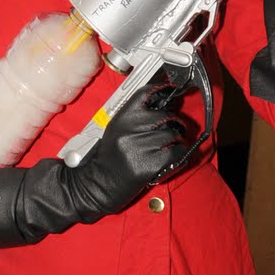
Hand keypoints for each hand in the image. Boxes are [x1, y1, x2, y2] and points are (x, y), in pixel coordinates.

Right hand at [17, 87, 185, 236]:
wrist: (95, 184)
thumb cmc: (107, 158)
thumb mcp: (116, 130)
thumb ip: (136, 117)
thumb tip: (163, 104)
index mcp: (121, 119)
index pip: (147, 94)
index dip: (163, 90)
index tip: (171, 91)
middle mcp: (130, 130)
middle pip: (167, 116)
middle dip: (174, 124)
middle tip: (170, 132)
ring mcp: (140, 148)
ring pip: (174, 135)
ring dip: (176, 141)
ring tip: (166, 148)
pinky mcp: (150, 165)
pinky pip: (177, 153)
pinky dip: (178, 156)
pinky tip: (169, 160)